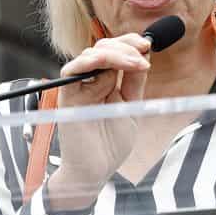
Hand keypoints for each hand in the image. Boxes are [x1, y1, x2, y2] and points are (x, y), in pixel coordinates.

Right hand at [46, 34, 150, 210]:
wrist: (96, 170)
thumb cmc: (111, 144)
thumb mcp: (130, 107)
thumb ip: (133, 82)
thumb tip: (143, 55)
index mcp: (104, 82)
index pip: (114, 51)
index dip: (129, 44)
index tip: (148, 44)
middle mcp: (90, 81)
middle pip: (102, 48)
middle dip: (125, 45)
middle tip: (144, 53)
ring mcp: (78, 87)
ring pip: (90, 55)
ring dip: (115, 54)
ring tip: (136, 63)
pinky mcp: (68, 96)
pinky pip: (72, 71)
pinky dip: (89, 61)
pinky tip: (106, 62)